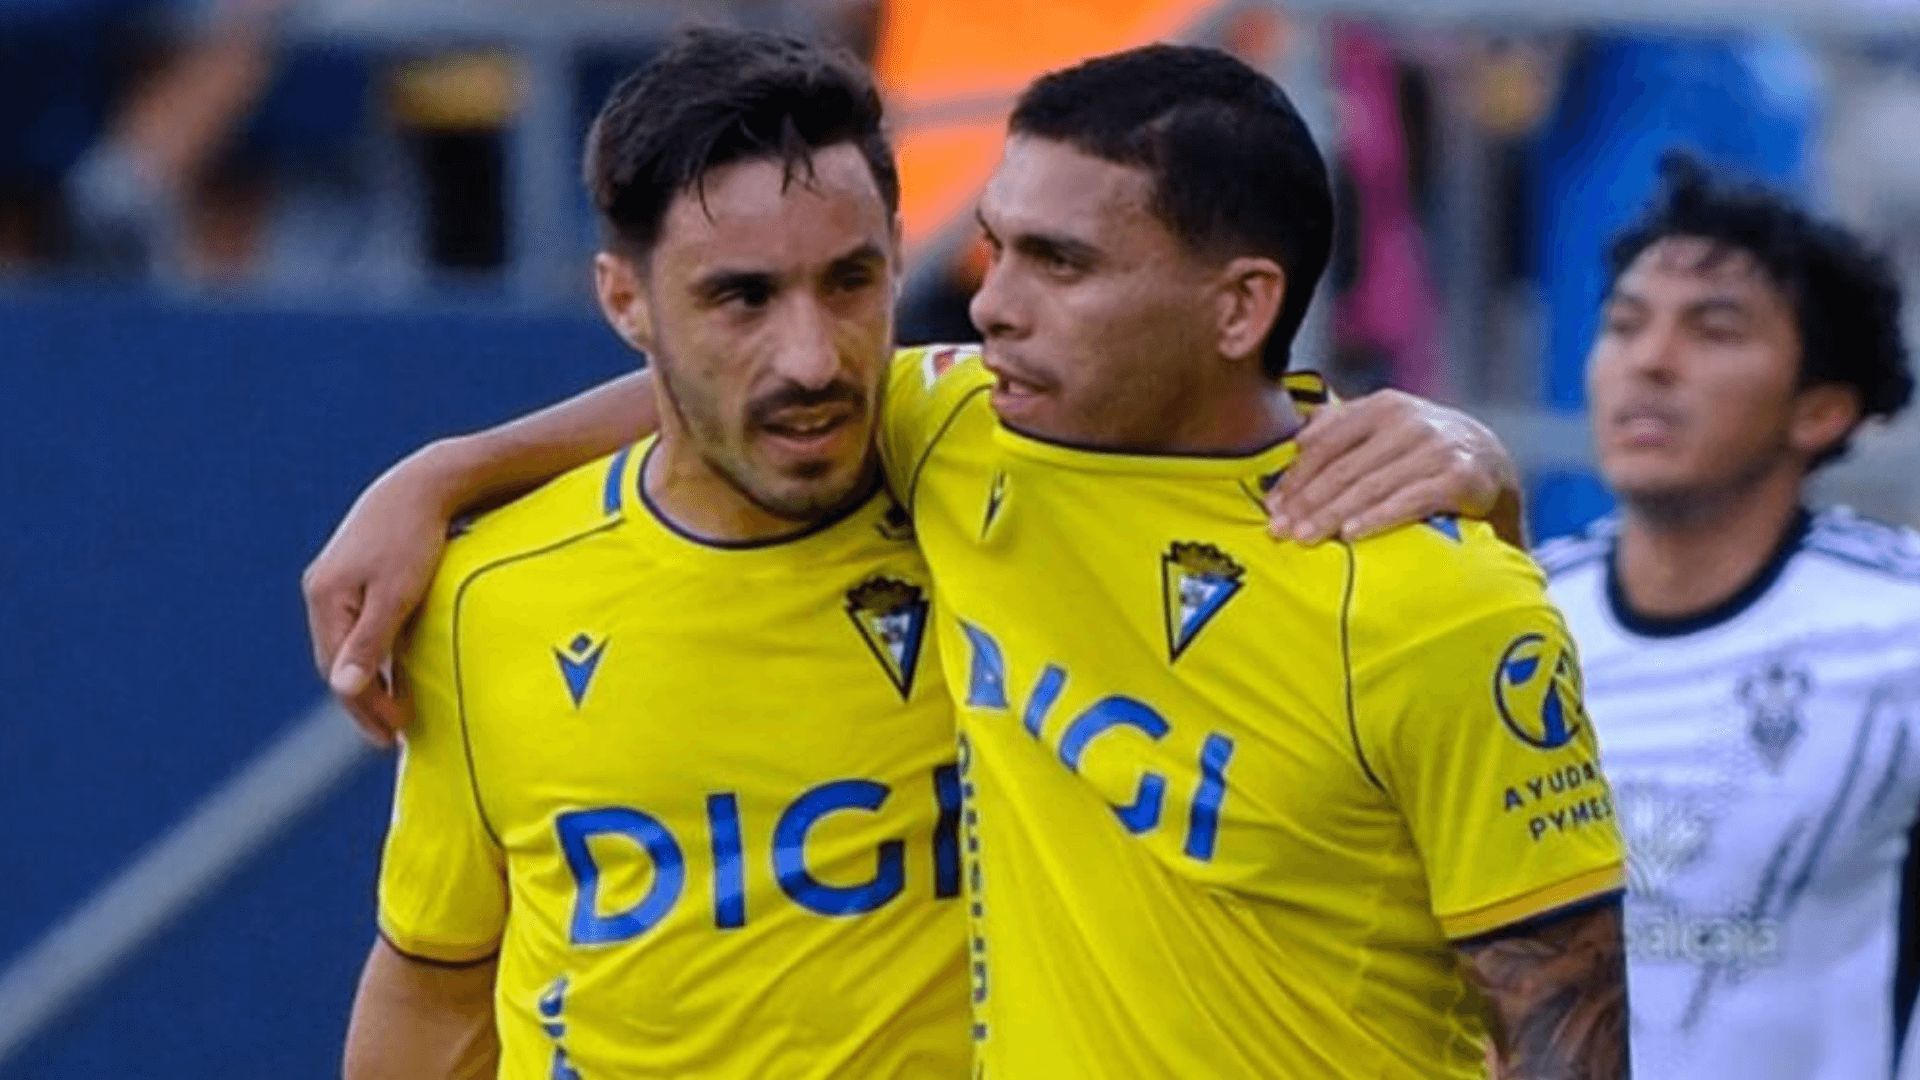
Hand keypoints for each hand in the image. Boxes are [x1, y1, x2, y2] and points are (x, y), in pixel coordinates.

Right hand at [302, 444, 459, 746]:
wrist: (424, 484)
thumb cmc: (416, 538)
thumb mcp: (396, 595)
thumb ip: (370, 643)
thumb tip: (341, 690)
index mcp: (325, 597)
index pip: (337, 668)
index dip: (364, 706)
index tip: (394, 735)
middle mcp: (321, 589)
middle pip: (337, 659)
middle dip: (363, 700)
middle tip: (393, 737)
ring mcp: (334, 579)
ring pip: (347, 643)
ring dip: (369, 678)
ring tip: (396, 712)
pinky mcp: (354, 572)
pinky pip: (358, 624)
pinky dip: (374, 651)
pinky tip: (395, 668)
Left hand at [1267, 390, 1518, 544]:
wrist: (1490, 466)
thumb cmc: (1420, 453)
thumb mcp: (1383, 431)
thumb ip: (1340, 430)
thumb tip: (1292, 441)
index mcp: (1382, 406)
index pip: (1325, 444)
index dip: (1295, 477)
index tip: (1271, 507)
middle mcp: (1409, 421)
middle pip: (1344, 468)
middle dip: (1307, 503)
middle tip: (1279, 531)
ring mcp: (1437, 447)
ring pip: (1371, 486)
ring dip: (1332, 515)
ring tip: (1304, 538)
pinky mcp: (1460, 476)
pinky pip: (1410, 501)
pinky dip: (1377, 518)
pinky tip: (1350, 534)